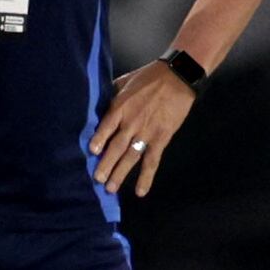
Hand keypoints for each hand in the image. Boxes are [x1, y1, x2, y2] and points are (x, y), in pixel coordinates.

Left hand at [89, 62, 195, 197]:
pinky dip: (146, 177)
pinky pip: (152, 161)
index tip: (91, 153)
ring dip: (120, 173)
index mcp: (121, 107)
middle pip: (116, 147)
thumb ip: (112, 93)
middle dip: (106, 164)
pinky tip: (140, 192)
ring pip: (131, 157)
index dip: (98, 140)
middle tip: (97, 180)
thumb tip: (99, 101)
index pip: (106, 127)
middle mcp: (131, 123)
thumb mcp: (125, 80)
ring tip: (110, 188)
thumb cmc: (150, 77)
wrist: (178, 77)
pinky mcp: (161, 139)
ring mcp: (146, 132)